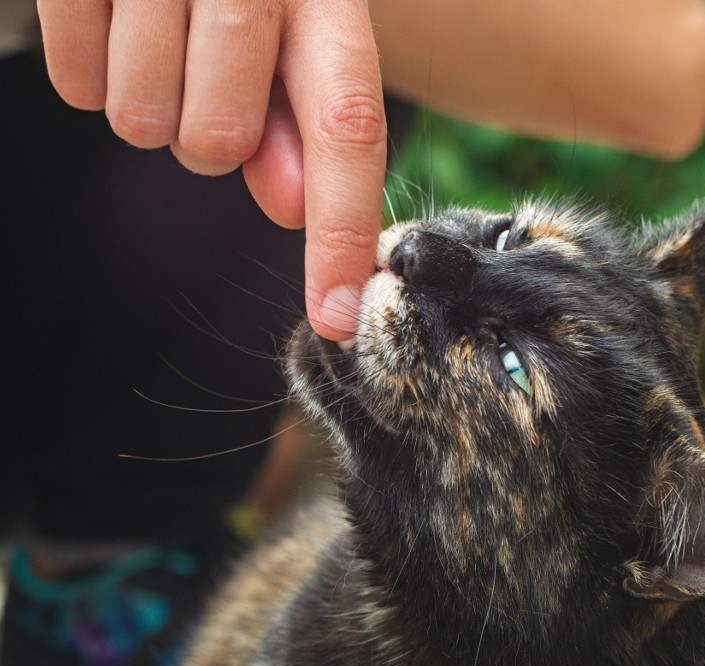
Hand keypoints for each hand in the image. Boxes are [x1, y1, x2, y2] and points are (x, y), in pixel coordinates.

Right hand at [37, 0, 386, 339]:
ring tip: (159, 31)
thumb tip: (293, 206)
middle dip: (209, 134)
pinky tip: (113, 15)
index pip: (348, 125)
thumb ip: (299, 117)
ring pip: (142, 120)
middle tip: (205, 69)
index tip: (336, 316)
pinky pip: (76, 83)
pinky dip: (91, 69)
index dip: (341, 231)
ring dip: (149, 102)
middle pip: (217, 140)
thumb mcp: (293, 27)